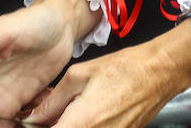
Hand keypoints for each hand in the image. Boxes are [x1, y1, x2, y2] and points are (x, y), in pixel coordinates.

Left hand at [23, 19, 190, 126]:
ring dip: (67, 126)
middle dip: (52, 126)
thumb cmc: (123, 68)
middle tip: (48, 115)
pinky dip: (83, 127)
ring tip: (67, 112)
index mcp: (81, 123)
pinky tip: (83, 114)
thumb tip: (34, 117)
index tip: (32, 122)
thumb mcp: (79, 75)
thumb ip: (53, 100)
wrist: (159, 72)